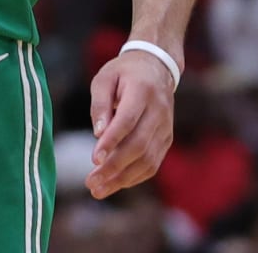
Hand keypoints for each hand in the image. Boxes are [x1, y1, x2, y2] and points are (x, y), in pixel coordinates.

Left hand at [86, 49, 175, 197]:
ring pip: (147, 159)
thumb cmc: (123, 73)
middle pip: (139, 145)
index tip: (93, 159)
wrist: (156, 68)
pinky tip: (115, 184)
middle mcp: (159, 111)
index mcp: (142, 90)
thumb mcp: (104, 78)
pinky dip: (134, 177)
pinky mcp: (166, 139)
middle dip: (114, 167)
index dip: (112, 141)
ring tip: (98, 190)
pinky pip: (153, 163)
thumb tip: (98, 134)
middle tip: (91, 182)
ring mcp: (165, 127)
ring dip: (123, 178)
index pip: (128, 120)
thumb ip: (99, 104)